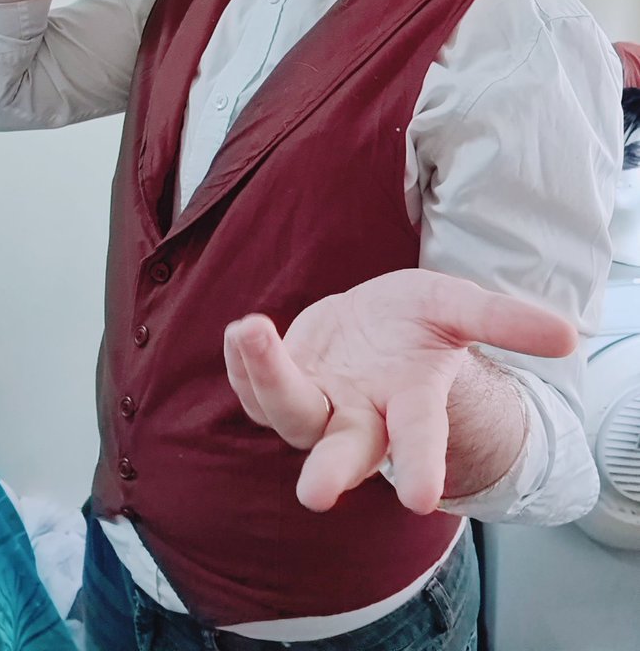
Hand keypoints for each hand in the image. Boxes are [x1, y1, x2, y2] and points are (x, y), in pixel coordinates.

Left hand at [224, 269, 576, 513]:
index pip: (419, 439)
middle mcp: (362, 416)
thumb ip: (504, 321)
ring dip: (267, 377)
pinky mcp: (285, 382)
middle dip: (331, 470)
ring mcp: (319, 403)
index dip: (422, 464)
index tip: (422, 501)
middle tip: (317, 493)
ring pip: (289, 411)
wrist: (373, 324)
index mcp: (411, 404)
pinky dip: (246, 361)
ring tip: (252, 329)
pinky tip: (242, 332)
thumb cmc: (420, 324)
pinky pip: (258, 383)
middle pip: (345, 451)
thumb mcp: (460, 308)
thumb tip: (568, 336)